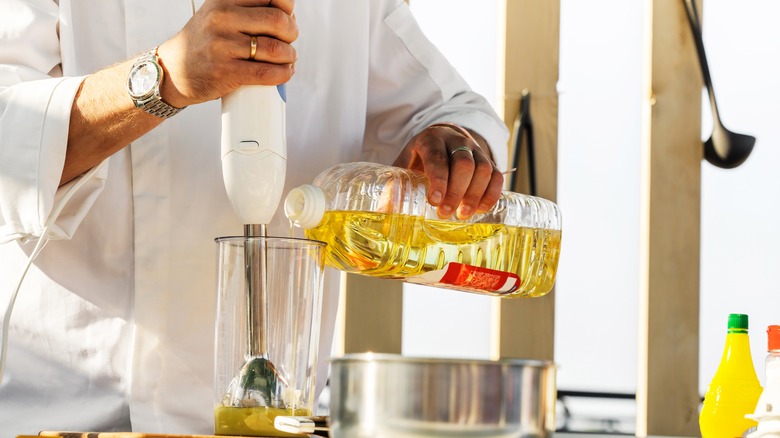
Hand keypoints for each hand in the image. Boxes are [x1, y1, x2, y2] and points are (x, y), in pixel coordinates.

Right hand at [156, 0, 297, 107]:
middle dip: (291, 33)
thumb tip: (289, 15)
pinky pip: (266, 72)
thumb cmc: (207, 42)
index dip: (286, 8)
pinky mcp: (226, 71)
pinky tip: (284, 73)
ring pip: (275, 49)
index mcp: (224, 0)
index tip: (286, 18)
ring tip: (287, 59)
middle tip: (288, 41)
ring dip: (289, 56)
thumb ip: (248, 9)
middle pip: (277, 21)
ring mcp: (222, 45)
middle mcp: (222, 17)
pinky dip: (282, 74)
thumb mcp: (220, 14)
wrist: (174, 70)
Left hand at [393, 123, 503, 219]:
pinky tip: (481, 209)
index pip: (437, 157)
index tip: (434, 200)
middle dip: (456, 191)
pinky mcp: (488, 159)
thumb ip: (394, 184)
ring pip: (483, 169)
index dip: (438, 179)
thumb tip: (382, 212)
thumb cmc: (419, 158)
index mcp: (430, 139)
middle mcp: (456, 140)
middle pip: (464, 163)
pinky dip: (491, 194)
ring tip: (463, 215)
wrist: (442, 139)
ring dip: (475, 195)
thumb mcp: (404, 164)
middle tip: (446, 213)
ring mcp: (475, 148)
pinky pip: (497, 175)